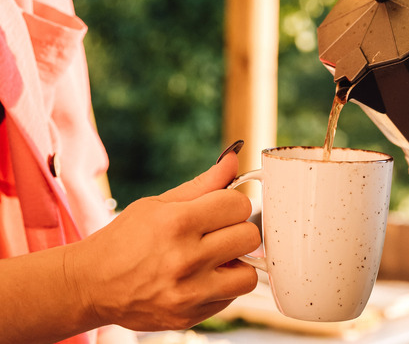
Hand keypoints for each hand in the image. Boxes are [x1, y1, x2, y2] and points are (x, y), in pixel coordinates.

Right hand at [66, 152, 260, 330]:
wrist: (90, 285)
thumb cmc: (125, 240)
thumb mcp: (158, 204)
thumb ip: (203, 184)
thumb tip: (234, 160)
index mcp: (177, 223)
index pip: (239, 204)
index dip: (233, 203)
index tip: (221, 208)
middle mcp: (185, 259)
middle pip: (249, 237)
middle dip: (237, 231)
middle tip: (217, 234)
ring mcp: (189, 293)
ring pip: (249, 275)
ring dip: (236, 264)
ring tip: (214, 259)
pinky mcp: (189, 317)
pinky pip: (231, 298)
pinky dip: (221, 287)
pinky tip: (199, 279)